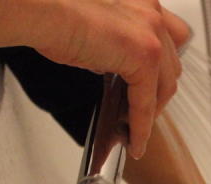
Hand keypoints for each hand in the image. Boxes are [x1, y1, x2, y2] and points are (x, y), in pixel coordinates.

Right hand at [0, 0, 190, 158]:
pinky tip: (133, 141)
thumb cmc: (50, 9)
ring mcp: (152, 32)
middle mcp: (151, 12)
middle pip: (171, 66)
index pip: (167, 40)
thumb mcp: (91, 27)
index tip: (150, 89)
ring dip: (151, 111)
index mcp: (141, 1)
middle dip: (158, 93)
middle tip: (140, 112)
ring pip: (165, 86)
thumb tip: (110, 65)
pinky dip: (140, 126)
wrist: (38, 8)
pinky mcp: (145, 55)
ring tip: (135, 130)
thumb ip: (111, 45)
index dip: (160, 69)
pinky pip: (146, 101)